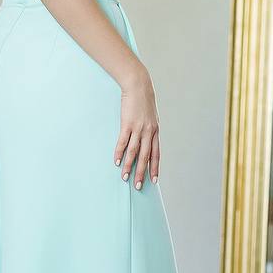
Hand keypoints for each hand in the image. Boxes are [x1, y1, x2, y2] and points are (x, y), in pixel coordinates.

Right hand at [116, 66, 159, 187]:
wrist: (139, 85)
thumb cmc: (144, 101)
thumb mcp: (151, 117)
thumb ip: (149, 130)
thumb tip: (146, 141)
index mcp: (155, 132)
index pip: (156, 154)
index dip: (155, 167)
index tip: (154, 180)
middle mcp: (148, 132)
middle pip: (146, 157)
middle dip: (142, 173)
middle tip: (139, 186)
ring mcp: (138, 128)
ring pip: (134, 152)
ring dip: (129, 166)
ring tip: (125, 178)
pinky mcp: (127, 124)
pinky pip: (123, 142)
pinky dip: (119, 153)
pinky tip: (116, 161)